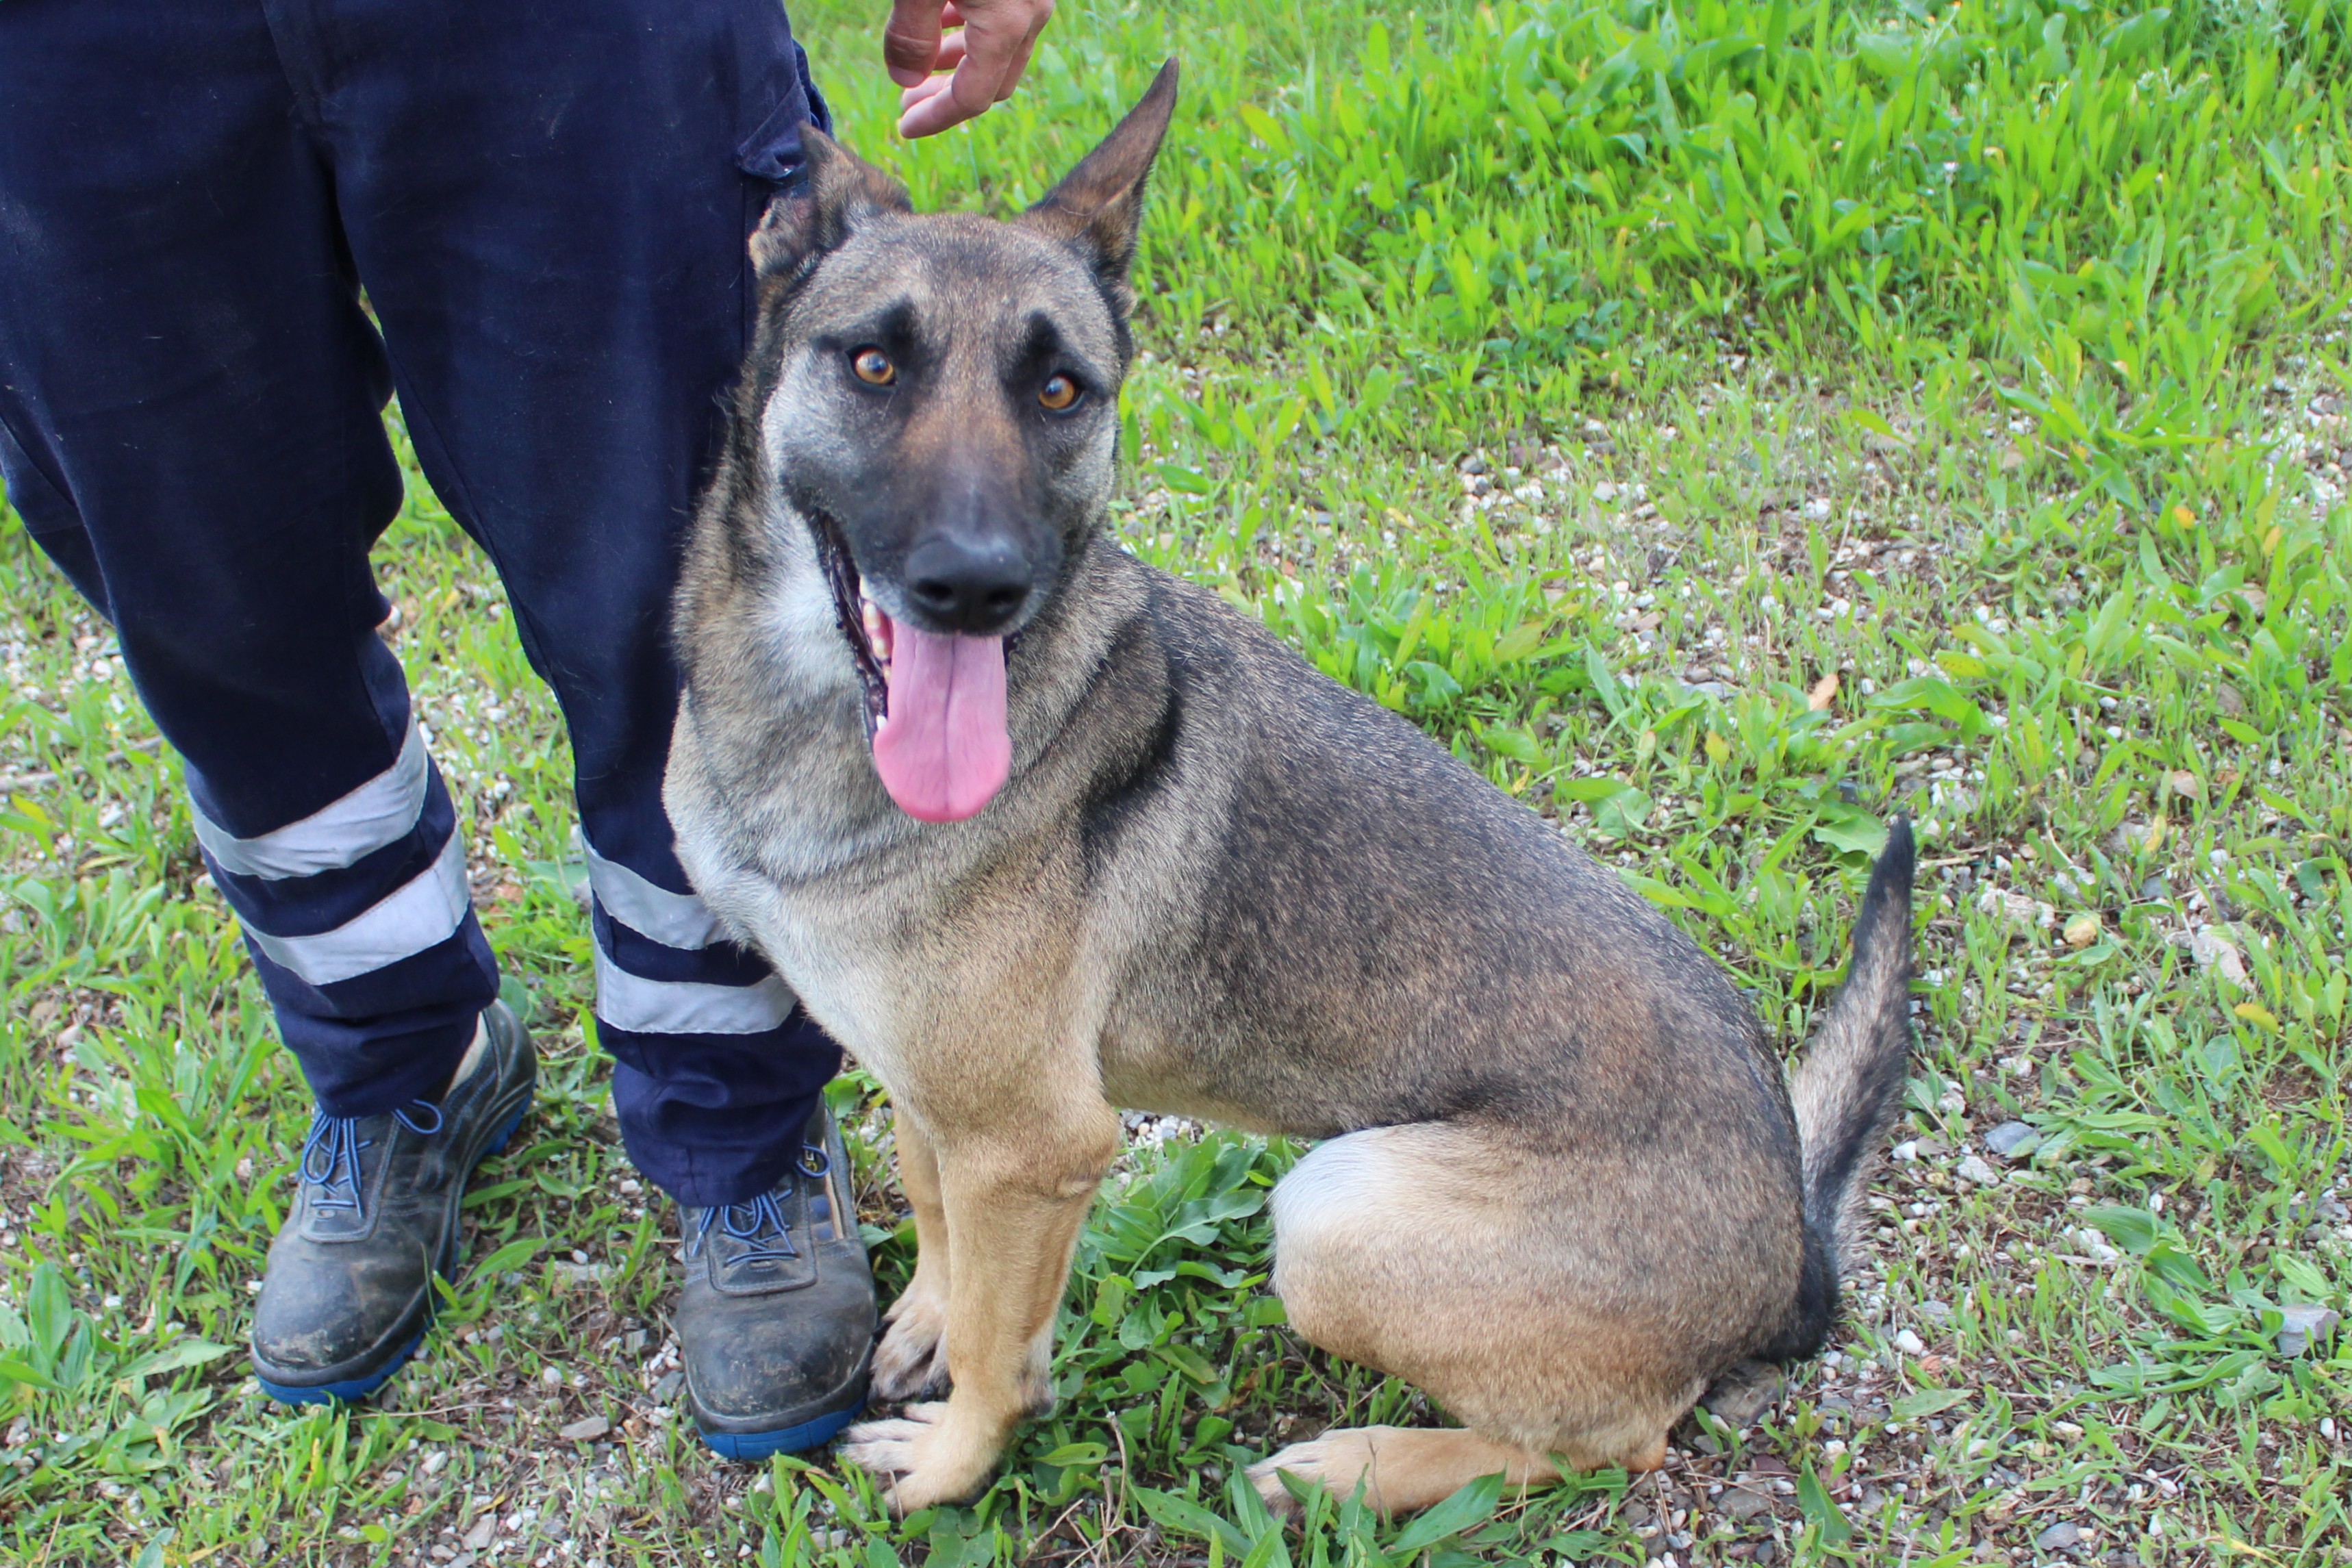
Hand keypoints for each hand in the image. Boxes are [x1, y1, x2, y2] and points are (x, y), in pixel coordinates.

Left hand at [883, 0, 1054, 138]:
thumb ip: (910, 34)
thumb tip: (905, 81)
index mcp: (1006, 26)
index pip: (973, 96)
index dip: (936, 117)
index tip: (905, 127)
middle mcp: (1030, 16)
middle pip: (993, 80)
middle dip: (947, 96)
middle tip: (907, 100)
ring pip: (1000, 49)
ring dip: (959, 64)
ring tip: (922, 66)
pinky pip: (1005, 20)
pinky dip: (970, 31)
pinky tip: (939, 23)